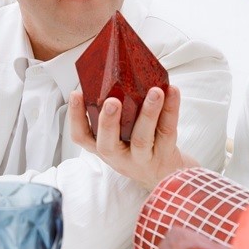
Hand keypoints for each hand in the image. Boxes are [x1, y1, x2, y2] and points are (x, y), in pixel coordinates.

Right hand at [69, 86, 196, 190]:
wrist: (166, 173)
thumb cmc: (139, 148)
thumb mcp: (120, 139)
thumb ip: (114, 116)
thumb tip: (114, 76)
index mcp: (104, 147)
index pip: (82, 136)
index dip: (75, 117)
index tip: (76, 93)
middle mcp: (119, 157)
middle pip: (108, 144)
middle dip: (108, 122)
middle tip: (112, 101)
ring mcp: (142, 159)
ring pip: (142, 138)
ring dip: (148, 113)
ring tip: (155, 92)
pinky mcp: (165, 154)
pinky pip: (167, 131)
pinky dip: (171, 110)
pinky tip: (172, 92)